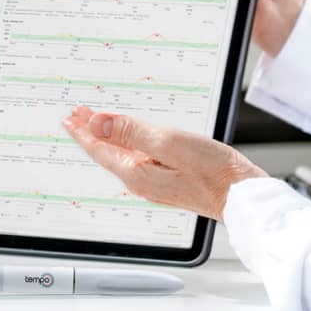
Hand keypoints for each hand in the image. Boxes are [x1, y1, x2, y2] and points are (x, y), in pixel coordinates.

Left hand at [61, 106, 266, 219]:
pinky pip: (138, 159)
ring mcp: (155, 183)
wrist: (241, 196)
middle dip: (91, 132)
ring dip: (108, 137)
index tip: (70, 116)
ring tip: (96, 123)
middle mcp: (141, 182)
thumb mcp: (167, 143)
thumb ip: (131, 132)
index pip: (100, 149)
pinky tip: (129, 140)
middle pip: (108, 152)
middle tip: (77, 115)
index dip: (83, 130)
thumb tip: (98, 125)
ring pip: (123, 155)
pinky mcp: (169, 181)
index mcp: (136, 174)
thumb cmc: (212, 172)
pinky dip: (127, 144)